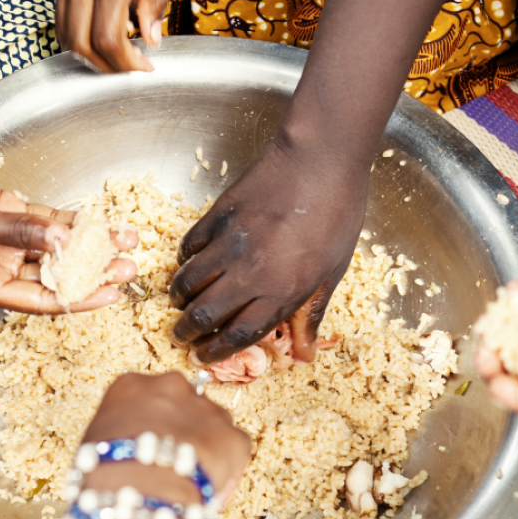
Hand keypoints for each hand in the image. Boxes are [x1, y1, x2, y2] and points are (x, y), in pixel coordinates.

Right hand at [0, 138, 138, 312]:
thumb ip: (13, 228)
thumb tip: (60, 236)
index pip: (39, 299)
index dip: (78, 297)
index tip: (112, 293)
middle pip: (52, 275)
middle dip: (92, 270)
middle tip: (128, 265)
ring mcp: (0, 238)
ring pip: (53, 247)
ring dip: (87, 244)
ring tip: (124, 240)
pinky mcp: (1, 211)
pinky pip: (43, 220)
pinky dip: (69, 220)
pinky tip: (97, 220)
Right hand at [49, 0, 178, 71]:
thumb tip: (151, 35)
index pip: (107, 39)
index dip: (125, 64)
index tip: (146, 66)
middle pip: (78, 44)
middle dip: (104, 66)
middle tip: (129, 66)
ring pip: (62, 28)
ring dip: (87, 48)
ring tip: (116, 47)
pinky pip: (59, 4)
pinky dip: (77, 24)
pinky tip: (101, 17)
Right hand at [81, 370, 252, 496]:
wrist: (140, 492)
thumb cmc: (104, 473)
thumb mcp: (94, 442)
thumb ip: (116, 431)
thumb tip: (125, 445)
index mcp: (132, 384)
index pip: (145, 395)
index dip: (148, 423)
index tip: (147, 442)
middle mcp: (172, 386)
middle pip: (182, 401)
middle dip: (181, 425)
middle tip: (171, 458)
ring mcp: (207, 408)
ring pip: (212, 422)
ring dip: (205, 442)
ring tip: (190, 476)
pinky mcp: (235, 436)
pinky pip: (234, 448)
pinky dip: (227, 466)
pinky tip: (209, 487)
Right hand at [169, 137, 367, 363]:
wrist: (320, 161)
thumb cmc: (337, 214)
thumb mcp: (332, 272)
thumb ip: (311, 313)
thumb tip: (305, 355)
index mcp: (281, 292)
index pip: (237, 335)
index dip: (215, 351)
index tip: (203, 356)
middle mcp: (249, 274)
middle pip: (204, 314)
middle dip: (187, 331)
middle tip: (182, 334)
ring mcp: (229, 244)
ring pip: (188, 282)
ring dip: (180, 297)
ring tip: (181, 302)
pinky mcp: (217, 216)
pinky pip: (190, 246)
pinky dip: (185, 260)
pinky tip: (190, 262)